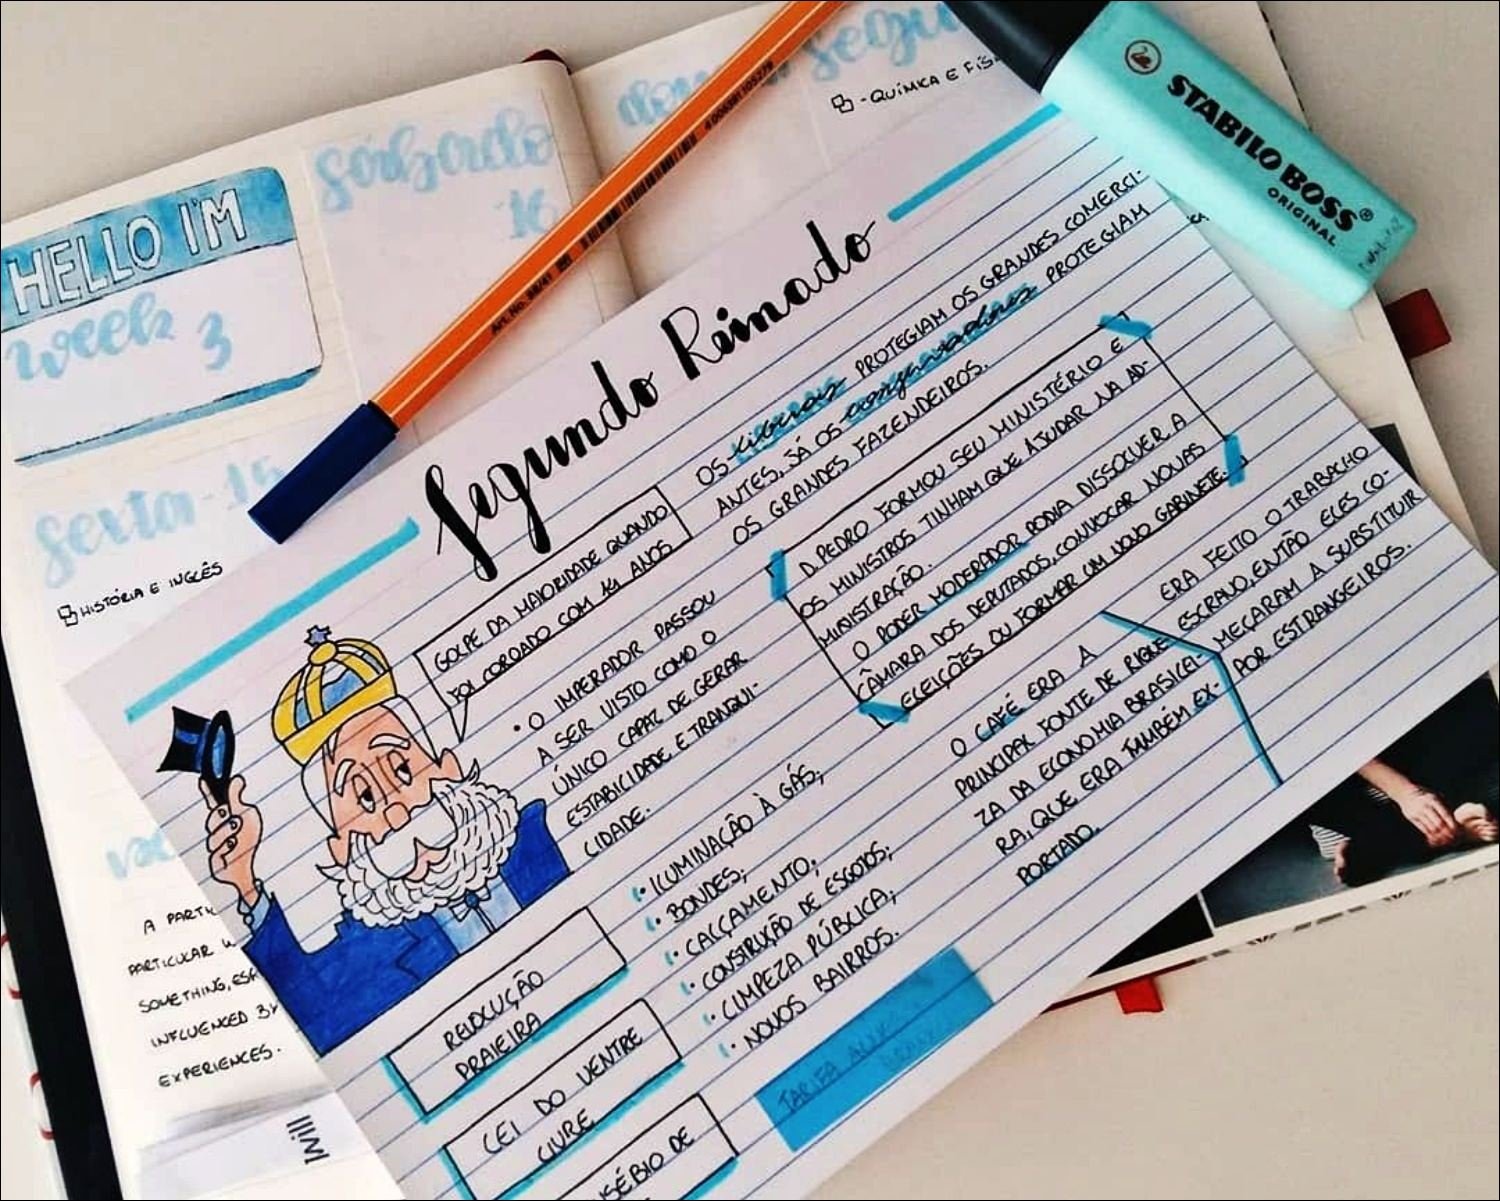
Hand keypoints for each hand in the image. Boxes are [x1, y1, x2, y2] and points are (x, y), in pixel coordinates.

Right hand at [202, 776, 262, 906]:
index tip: (204, 779)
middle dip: (222, 819)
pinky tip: (232, 850)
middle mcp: (217, 828)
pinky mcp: (213, 859)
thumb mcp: (247, 817)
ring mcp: (214, 843)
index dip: (208, 790)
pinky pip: (217, 853)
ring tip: (235, 840)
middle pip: (213, 818)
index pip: (214, 801)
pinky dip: (227, 851)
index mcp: (226, 816)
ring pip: (214, 837)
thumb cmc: (246, 841)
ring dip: (228, 837)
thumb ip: (237, 801)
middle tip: (234, 821)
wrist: (245, 868)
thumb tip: (236, 779)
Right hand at [1391, 786, 1458, 848]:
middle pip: (1439, 824)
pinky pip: (1424, 830)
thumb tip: (1455, 821)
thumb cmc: (1426, 796)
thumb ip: (1446, 807)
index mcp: (1434, 800)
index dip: (1452, 825)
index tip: (1457, 831)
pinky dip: (1431, 836)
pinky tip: (1436, 839)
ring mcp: (1418, 812)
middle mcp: (1426, 807)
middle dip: (1447, 833)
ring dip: (1440, 837)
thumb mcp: (1437, 796)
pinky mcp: (1412, 818)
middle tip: (1453, 838)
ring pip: (1432, 829)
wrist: (1405, 792)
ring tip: (1446, 840)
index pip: (1445, 815)